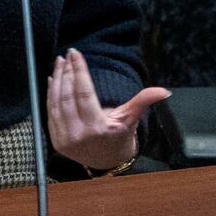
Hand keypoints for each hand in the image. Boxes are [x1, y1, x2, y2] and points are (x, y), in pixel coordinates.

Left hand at [46, 48, 165, 172]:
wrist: (106, 161)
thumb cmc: (119, 136)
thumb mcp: (131, 119)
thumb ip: (143, 101)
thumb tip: (164, 92)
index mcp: (98, 128)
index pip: (84, 93)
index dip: (79, 71)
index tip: (75, 54)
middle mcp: (79, 134)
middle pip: (68, 96)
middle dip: (66, 73)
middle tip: (67, 56)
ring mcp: (65, 138)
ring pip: (56, 103)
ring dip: (56, 80)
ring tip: (60, 63)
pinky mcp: (56, 140)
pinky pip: (50, 113)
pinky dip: (50, 95)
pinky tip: (53, 80)